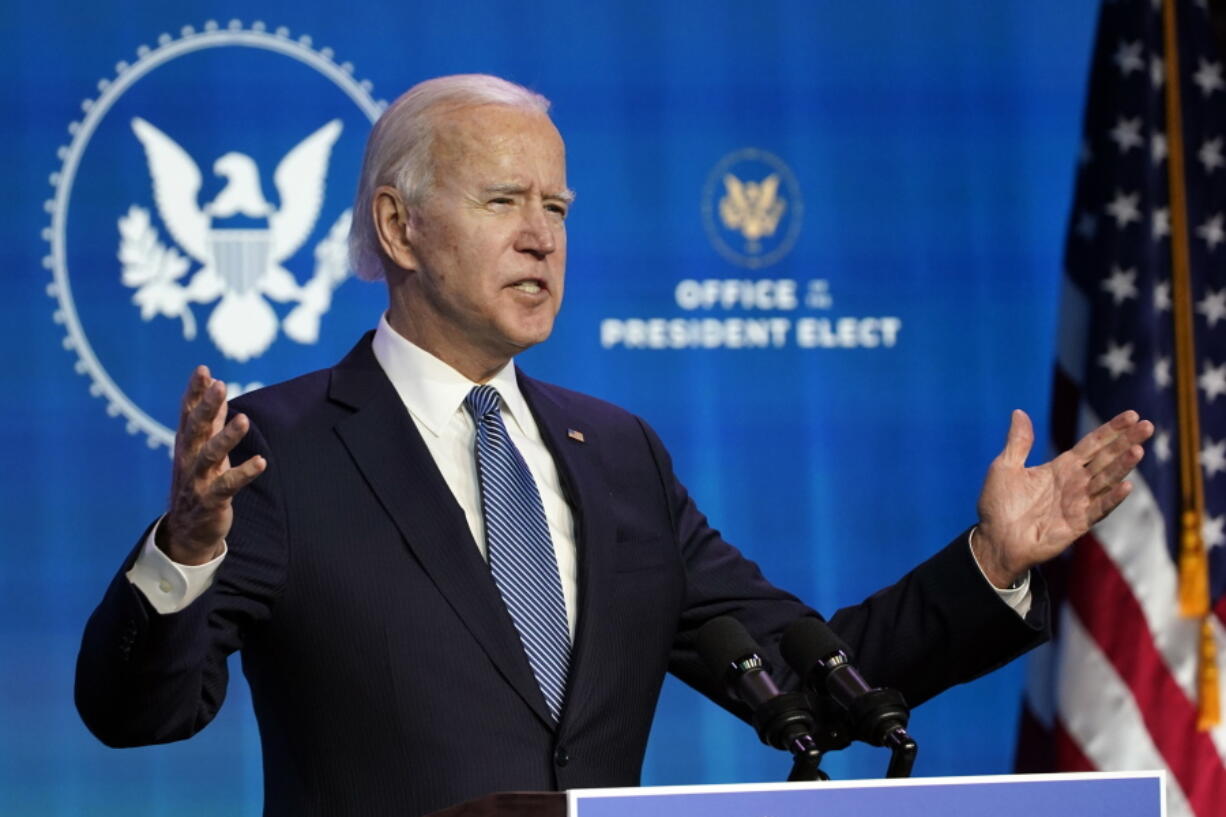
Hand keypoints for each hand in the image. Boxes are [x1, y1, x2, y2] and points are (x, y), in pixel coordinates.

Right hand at [156, 366, 266, 564]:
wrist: (188, 531)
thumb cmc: (199, 481)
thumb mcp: (203, 448)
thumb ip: (211, 419)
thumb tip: (216, 388)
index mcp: (188, 444)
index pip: (188, 413)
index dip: (195, 392)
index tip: (203, 369)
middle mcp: (189, 459)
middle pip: (196, 429)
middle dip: (206, 407)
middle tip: (220, 385)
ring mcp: (198, 480)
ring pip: (210, 455)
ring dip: (227, 437)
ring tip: (244, 419)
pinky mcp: (211, 500)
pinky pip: (227, 486)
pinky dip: (243, 474)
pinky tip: (261, 462)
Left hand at [973, 409, 1152, 587]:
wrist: (994, 540)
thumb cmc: (998, 505)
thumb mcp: (1004, 468)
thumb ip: (1018, 442)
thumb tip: (1019, 411)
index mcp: (1060, 467)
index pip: (1092, 444)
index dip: (1111, 430)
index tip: (1133, 415)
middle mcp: (1074, 483)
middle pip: (1106, 458)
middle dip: (1126, 442)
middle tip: (1149, 426)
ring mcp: (1078, 503)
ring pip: (1106, 480)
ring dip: (1123, 466)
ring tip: (1138, 449)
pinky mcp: (1077, 523)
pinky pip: (1098, 509)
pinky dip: (1112, 498)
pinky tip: (1126, 486)